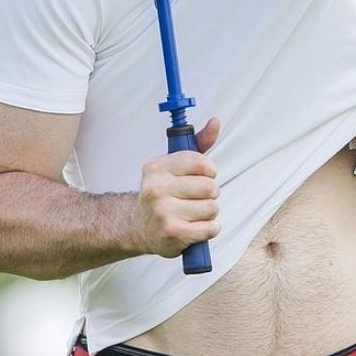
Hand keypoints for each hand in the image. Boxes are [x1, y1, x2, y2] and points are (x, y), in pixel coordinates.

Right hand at [133, 118, 221, 257]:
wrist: (139, 227)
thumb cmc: (164, 192)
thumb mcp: (175, 165)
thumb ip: (198, 143)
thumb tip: (216, 121)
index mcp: (156, 168)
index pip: (201, 162)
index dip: (209, 170)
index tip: (203, 175)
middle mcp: (156, 189)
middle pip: (209, 187)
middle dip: (210, 193)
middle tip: (196, 198)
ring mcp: (163, 213)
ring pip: (212, 208)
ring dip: (210, 212)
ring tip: (194, 213)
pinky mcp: (173, 234)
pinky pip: (211, 228)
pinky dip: (210, 228)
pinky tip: (196, 227)